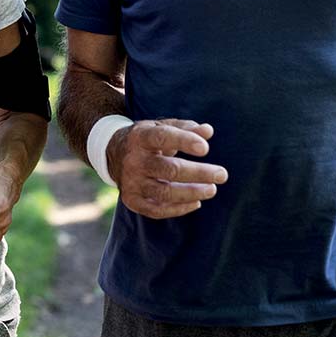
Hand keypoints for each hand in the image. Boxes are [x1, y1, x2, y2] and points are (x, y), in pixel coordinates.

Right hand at [109, 119, 226, 218]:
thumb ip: (186, 128)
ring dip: (192, 192)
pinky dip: (178, 208)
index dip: (184, 142)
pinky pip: (157, 210)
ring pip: (165, 192)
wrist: (114, 154)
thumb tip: (208, 131)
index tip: (206, 149)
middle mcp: (133, 160)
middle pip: (169, 169)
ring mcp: (131, 182)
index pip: (163, 137)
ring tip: (211, 190)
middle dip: (199, 173)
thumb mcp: (162, 126)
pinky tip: (196, 202)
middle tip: (222, 175)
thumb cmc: (148, 138)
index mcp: (140, 137)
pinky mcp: (131, 200)